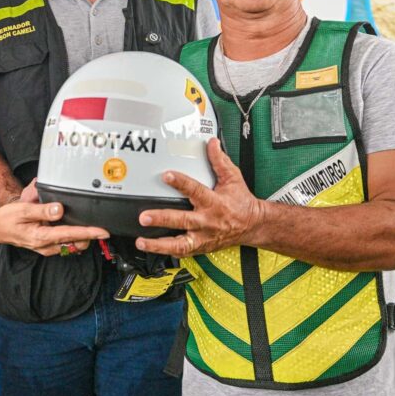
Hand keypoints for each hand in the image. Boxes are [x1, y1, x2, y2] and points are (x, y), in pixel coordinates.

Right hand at [0, 182, 107, 256]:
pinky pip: (64, 244)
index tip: (103, 232)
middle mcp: (46, 246)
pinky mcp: (46, 246)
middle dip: (88, 236)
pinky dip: (72, 237)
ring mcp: (46, 248)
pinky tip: (71, 226)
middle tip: (95, 223)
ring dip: (81, 237)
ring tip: (84, 223)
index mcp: (42, 237)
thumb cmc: (7, 219)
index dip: (90, 233)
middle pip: (76, 244)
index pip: (72, 235)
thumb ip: (43, 210)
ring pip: (71, 246)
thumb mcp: (24, 210)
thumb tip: (60, 209)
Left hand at [135, 139, 261, 257]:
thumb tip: (212, 143)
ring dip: (159, 244)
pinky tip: (152, 249)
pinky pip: (182, 252)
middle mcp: (207, 221)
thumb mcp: (233, 178)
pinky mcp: (201, 247)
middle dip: (162, 219)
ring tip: (141, 241)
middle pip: (182, 220)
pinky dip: (167, 252)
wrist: (253, 226)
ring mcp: (203, 237)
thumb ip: (220, 161)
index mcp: (214, 202)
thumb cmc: (241, 203)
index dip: (180, 182)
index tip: (166, 176)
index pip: (195, 190)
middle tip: (144, 217)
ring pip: (179, 244)